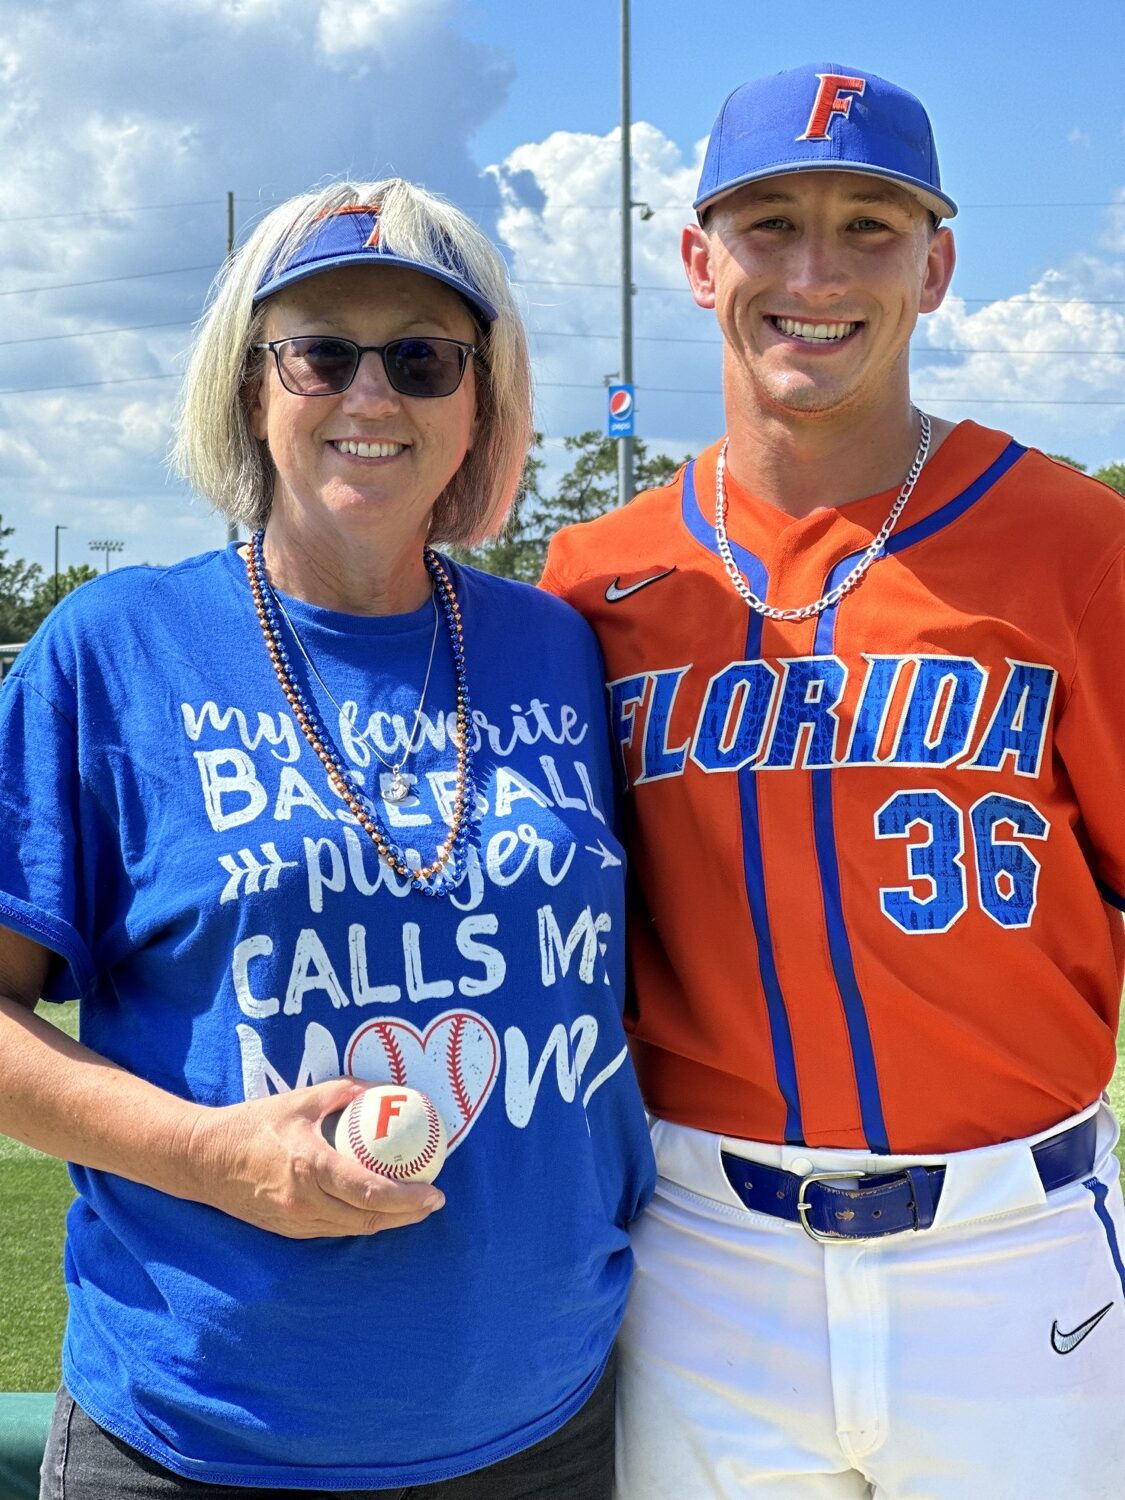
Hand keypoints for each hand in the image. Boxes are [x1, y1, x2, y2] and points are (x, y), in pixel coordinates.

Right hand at [182, 1078, 444, 1238]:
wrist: (204, 1159)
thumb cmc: (254, 1122)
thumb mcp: (302, 1098)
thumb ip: (345, 1092)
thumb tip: (385, 1092)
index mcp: (310, 1165)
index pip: (369, 1190)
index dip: (407, 1198)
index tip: (434, 1192)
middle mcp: (304, 1200)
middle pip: (368, 1217)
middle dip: (407, 1214)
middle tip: (433, 1201)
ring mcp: (295, 1220)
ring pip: (353, 1228)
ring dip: (387, 1222)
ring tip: (414, 1207)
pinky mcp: (288, 1230)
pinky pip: (334, 1229)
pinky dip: (359, 1221)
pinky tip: (376, 1209)